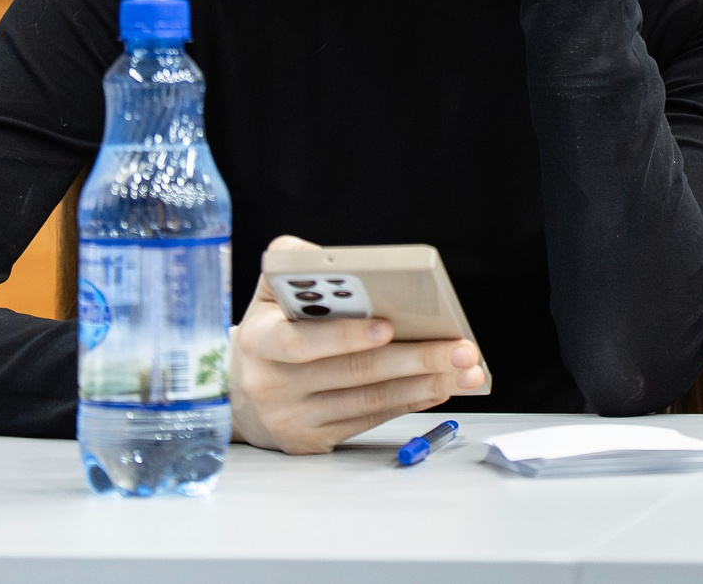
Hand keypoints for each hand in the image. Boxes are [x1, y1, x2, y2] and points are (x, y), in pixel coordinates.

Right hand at [228, 237, 484, 453]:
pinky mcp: (312, 441)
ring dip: (425, 384)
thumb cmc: (268, 330)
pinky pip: (369, 418)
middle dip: (415, 359)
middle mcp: (272, 385)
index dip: (345, 336)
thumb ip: (296, 265)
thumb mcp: (267, 292)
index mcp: (258, 341)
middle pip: (352, 373)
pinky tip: (439, 387)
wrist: (237, 393)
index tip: (389, 326)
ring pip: (369, 399)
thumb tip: (340, 260)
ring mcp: (293, 418)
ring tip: (465, 370)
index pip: (300, 343)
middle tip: (460, 349)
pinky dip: (409, 402)